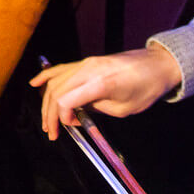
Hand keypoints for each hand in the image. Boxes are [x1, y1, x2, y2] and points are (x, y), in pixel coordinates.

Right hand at [33, 47, 182, 138]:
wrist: (158, 65)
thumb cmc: (146, 89)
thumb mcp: (124, 108)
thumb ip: (98, 110)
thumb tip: (78, 113)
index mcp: (100, 83)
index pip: (66, 100)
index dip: (61, 118)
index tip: (69, 128)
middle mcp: (89, 69)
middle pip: (57, 91)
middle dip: (50, 114)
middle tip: (51, 132)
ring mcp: (86, 62)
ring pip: (56, 80)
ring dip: (47, 100)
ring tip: (46, 119)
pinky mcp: (87, 61)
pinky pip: (62, 68)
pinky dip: (47, 76)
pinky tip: (35, 83)